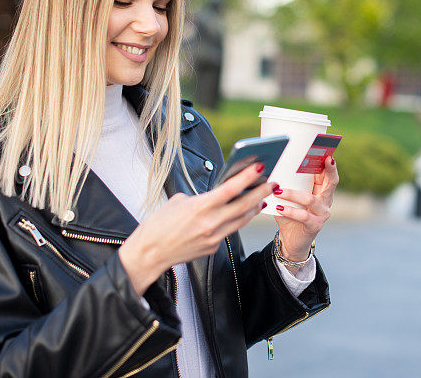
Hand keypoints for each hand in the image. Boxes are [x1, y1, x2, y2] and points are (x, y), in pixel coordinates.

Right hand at [119, 162, 273, 295]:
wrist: (148, 254)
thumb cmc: (158, 225)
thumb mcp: (178, 202)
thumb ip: (200, 197)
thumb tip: (216, 195)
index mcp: (200, 207)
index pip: (231, 189)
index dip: (248, 177)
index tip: (260, 167)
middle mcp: (210, 223)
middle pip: (244, 205)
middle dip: (261, 192)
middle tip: (272, 183)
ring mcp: (213, 238)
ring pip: (242, 220)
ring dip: (254, 208)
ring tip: (262, 198)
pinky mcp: (212, 248)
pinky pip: (229, 232)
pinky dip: (237, 221)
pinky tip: (242, 214)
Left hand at [272, 156, 338, 265]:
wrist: (292, 240)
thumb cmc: (290, 214)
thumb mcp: (289, 196)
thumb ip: (286, 183)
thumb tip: (271, 166)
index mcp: (322, 190)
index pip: (328, 173)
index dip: (328, 162)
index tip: (326, 151)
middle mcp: (326, 200)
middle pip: (331, 182)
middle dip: (329, 169)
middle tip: (325, 158)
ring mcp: (323, 213)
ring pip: (311, 199)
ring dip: (293, 193)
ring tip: (278, 190)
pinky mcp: (316, 225)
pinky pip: (304, 215)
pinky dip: (290, 211)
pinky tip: (279, 208)